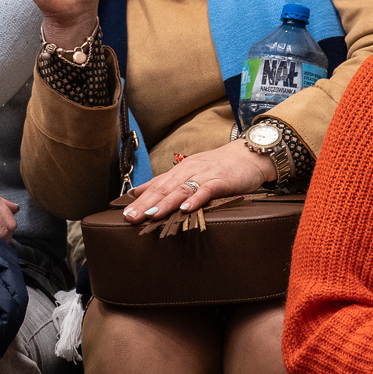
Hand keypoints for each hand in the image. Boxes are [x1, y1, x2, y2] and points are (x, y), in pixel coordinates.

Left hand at [119, 141, 275, 222]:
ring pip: (181, 189)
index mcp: (179, 171)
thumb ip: (166, 182)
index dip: (139, 201)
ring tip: (151, 215)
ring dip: (165, 203)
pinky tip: (185, 208)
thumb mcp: (189, 172)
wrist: (248, 155)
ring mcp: (204, 175)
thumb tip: (138, 192)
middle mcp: (188, 171)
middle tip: (131, 218)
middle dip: (146, 204)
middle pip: (163, 189)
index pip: (155, 187)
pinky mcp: (220, 180)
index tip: (124, 214)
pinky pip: (206, 190)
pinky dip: (195, 199)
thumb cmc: (218, 167)